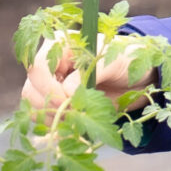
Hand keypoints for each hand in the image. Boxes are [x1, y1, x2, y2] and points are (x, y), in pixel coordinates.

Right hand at [21, 35, 152, 115]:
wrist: (139, 78)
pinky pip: (43, 117)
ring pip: (33, 105)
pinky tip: (74, 126)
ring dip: (52, 117)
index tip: (67, 101)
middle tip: (76, 114)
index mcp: (61, 44)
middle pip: (31, 89)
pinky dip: (56, 125)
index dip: (49, 87)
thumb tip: (67, 92)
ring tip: (79, 118)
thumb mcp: (115, 61)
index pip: (38, 67)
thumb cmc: (129, 60)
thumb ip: (92, 72)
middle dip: (51, 106)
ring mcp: (52, 83)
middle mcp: (51, 63)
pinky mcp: (57, 102)